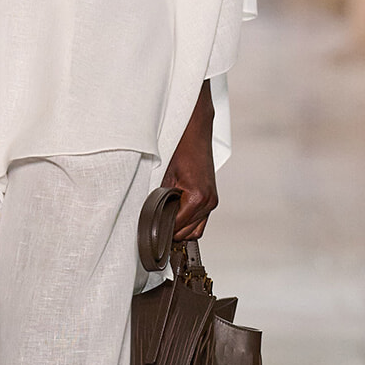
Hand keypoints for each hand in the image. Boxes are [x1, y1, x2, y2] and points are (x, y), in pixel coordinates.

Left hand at [163, 79, 217, 240]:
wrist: (195, 131)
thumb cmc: (181, 148)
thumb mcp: (165, 176)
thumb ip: (161, 199)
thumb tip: (154, 217)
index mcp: (198, 198)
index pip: (178, 227)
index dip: (163, 229)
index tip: (151, 229)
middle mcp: (209, 201)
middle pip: (187, 233)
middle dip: (172, 229)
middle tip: (156, 222)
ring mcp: (213, 200)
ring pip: (196, 229)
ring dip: (181, 227)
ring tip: (166, 217)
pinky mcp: (212, 197)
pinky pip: (201, 219)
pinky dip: (189, 220)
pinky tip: (176, 212)